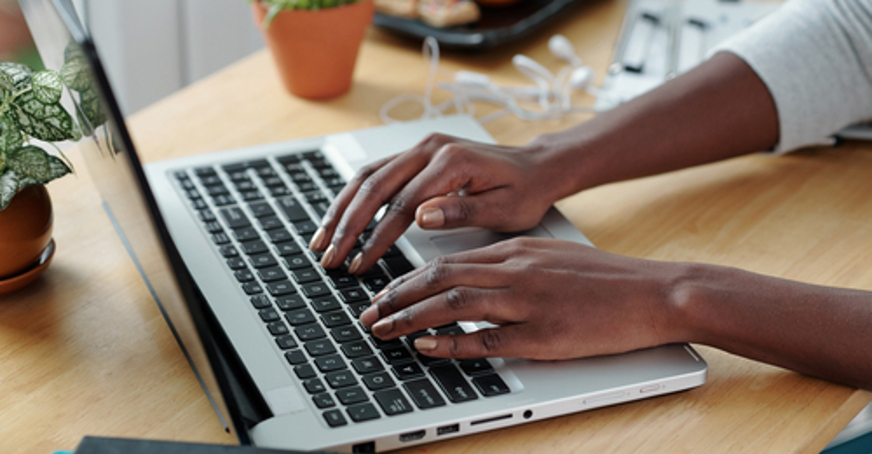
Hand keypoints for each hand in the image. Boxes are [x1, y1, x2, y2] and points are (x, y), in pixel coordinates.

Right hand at [309, 133, 565, 273]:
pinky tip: (339, 218)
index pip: (402, 204)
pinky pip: (376, 173)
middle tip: (329, 257)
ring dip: (341, 209)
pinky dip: (353, 197)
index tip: (361, 263)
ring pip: (368, 176)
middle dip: (347, 225)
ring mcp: (421, 148)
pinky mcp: (417, 155)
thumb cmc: (525, 191)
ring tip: (321, 240)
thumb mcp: (504, 209)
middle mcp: (430, 149)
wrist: (537, 167)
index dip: (377, 238)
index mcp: (451, 162)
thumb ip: (462, 212)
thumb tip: (420, 216)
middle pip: (375, 186)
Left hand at [358, 237, 687, 359]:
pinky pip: (487, 338)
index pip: (447, 261)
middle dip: (397, 296)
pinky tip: (426, 345)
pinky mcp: (543, 333)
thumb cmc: (603, 278)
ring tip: (382, 328)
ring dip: (411, 316)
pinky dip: (451, 342)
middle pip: (441, 277)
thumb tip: (470, 279)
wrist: (653, 292)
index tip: (384, 292)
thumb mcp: (549, 257)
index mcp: (515, 251)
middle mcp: (515, 271)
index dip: (408, 279)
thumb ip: (508, 265)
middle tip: (369, 312)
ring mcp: (528, 301)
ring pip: (454, 302)